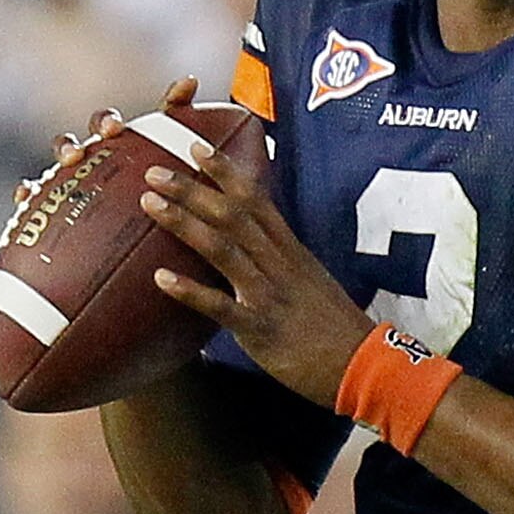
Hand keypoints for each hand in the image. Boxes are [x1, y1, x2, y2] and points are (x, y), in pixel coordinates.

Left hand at [138, 80, 370, 407]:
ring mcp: (269, 294)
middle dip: (193, 189)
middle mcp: (278, 264)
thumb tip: (252, 252)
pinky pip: (220, 307)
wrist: (363, 365)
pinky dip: (189, 291)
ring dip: (184, 223)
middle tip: (154, 171)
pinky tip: (160, 279)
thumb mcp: (310, 282)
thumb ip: (281, 263)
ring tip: (150, 205)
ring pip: (223, 248)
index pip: (255, 200)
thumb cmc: (335, 329)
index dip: (225, 172)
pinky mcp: (261, 329)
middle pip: (232, 215)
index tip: (196, 148)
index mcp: (290, 251)